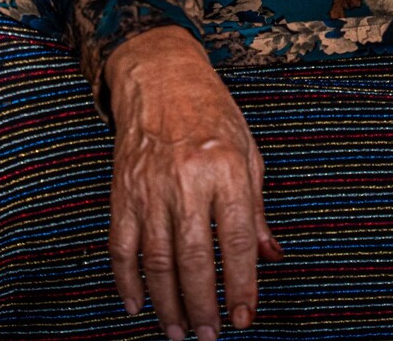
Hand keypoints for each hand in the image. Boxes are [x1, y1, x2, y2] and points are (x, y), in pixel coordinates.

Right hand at [105, 25, 281, 336]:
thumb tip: (270, 255)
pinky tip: (138, 304)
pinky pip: (122, 247)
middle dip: (203, 305)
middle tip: (209, 335)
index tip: (244, 316)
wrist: (161, 77)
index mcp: (226, 168)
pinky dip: (128, 281)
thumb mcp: (247, 150)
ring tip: (180, 330)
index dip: (241, 284)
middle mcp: (187, 179)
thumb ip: (256, 207)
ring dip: (168, 304)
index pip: (236, 240)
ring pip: (157, 261)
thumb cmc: (211, 111)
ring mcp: (150, 188)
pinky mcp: (123, 192)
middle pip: (194, 259)